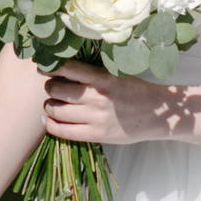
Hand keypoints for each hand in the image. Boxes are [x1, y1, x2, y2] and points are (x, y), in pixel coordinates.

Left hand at [42, 60, 200, 145]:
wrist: (157, 113)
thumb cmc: (135, 91)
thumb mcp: (116, 75)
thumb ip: (92, 74)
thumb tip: (61, 71)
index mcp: (102, 77)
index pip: (67, 68)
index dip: (49, 67)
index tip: (42, 66)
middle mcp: (96, 96)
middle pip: (56, 89)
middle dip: (50, 88)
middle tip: (53, 89)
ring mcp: (95, 117)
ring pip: (56, 110)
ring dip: (49, 106)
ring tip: (52, 105)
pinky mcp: (96, 134)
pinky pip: (63, 131)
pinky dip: (51, 125)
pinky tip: (50, 121)